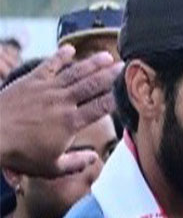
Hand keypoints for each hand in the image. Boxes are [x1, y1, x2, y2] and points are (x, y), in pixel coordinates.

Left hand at [0, 46, 120, 176]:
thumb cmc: (19, 154)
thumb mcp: (51, 168)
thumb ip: (77, 163)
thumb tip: (95, 158)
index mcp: (71, 123)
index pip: (101, 107)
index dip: (116, 98)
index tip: (127, 91)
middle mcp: (62, 102)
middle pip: (92, 85)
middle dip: (110, 75)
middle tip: (124, 67)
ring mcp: (46, 89)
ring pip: (75, 73)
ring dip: (92, 64)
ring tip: (107, 56)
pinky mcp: (30, 82)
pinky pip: (49, 65)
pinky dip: (60, 56)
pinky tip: (70, 49)